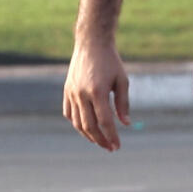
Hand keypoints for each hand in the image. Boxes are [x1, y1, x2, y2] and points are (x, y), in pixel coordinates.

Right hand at [62, 37, 130, 151]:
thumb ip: (123, 104)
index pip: (105, 122)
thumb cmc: (111, 62)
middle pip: (89, 126)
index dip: (111, 136)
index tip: (117, 146)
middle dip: (100, 140)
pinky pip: (69, 113)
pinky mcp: (66, 90)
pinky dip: (77, 123)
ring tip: (99, 140)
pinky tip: (87, 127)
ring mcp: (71, 93)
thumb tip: (126, 124)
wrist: (91, 44)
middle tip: (109, 148)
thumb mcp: (122, 81)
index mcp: (98, 92)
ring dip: (87, 135)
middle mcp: (82, 94)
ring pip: (76, 122)